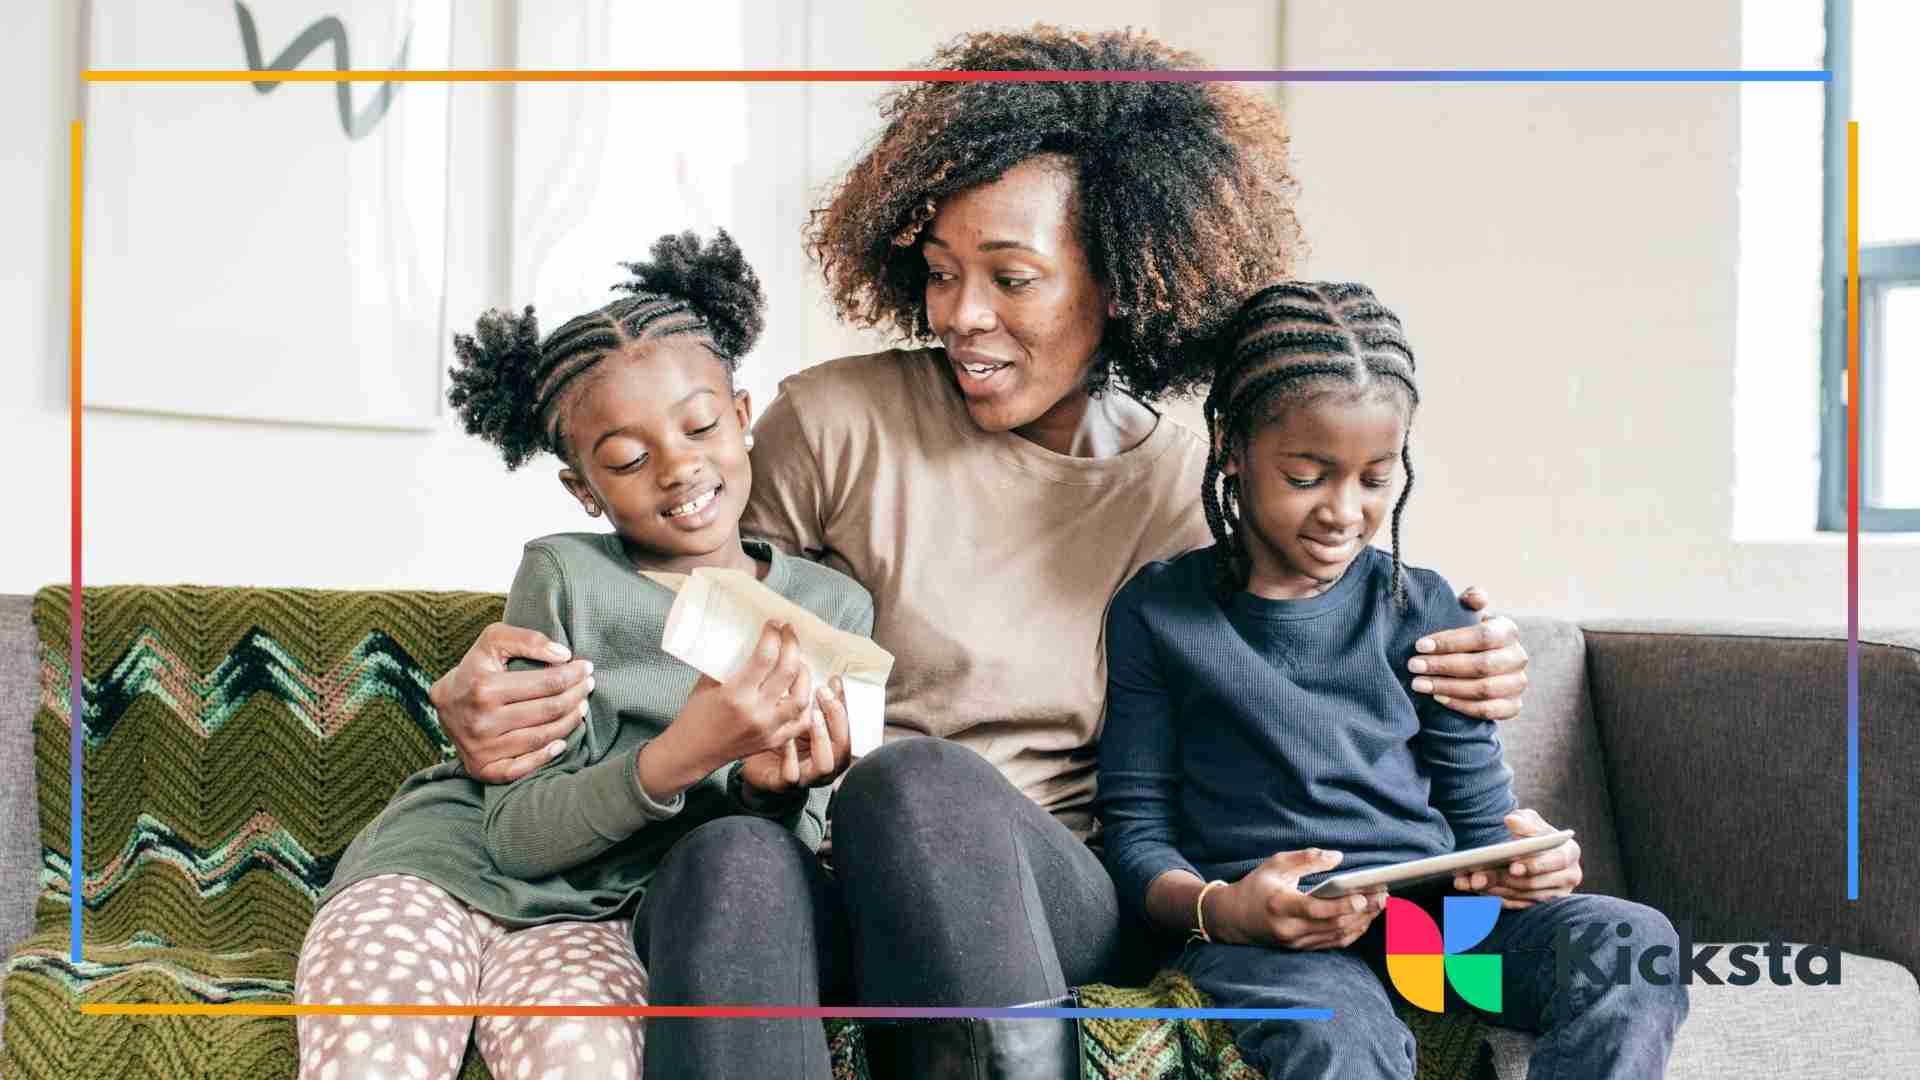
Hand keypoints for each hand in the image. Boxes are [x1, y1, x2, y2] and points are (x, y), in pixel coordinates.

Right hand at [430, 622, 592, 782]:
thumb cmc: (476, 668)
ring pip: (541, 738)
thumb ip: (527, 639)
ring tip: (580, 707)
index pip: (547, 683)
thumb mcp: (493, 640)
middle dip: (576, 695)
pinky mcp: (482, 768)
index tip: (586, 667)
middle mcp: (483, 721)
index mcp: (485, 688)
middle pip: (548, 710)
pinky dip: (545, 757)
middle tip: (588, 686)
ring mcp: (482, 748)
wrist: (444, 703)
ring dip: (569, 722)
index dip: (573, 675)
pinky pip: (521, 769)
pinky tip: (561, 743)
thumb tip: (563, 655)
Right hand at [641, 622, 817, 798]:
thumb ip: (728, 663)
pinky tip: (802, 690)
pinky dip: (806, 705)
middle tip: (789, 633)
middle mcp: (756, 712)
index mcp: (735, 694)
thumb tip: (746, 637)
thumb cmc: (695, 715)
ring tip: (799, 661)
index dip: (773, 635)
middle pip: (789, 671)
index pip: (765, 657)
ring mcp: (768, 729)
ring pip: (802, 697)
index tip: (774, 623)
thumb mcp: (707, 683)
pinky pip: (801, 722)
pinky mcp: (774, 741)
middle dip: (792, 645)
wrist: (691, 753)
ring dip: (805, 674)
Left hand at [737, 675, 854, 795]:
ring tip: (812, 715)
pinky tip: (784, 738)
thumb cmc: (785, 744)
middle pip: (844, 746)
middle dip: (836, 717)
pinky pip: (791, 775)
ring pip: (825, 765)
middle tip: (823, 694)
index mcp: (835, 750)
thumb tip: (836, 682)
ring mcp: (807, 778)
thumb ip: (823, 705)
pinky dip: (789, 756)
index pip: (853, 731)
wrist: (756, 768)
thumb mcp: (806, 720)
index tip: (834, 684)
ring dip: (821, 738)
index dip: (847, 707)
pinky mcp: (783, 785)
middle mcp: (826, 766)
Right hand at [1211, 850, 1386, 950]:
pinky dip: (1352, 932)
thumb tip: (1338, 857)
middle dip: (1363, 912)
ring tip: (1381, 906)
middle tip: (1384, 896)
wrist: (1232, 919)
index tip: (1365, 896)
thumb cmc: (1256, 887)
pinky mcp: (1301, 949)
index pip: (1316, 909)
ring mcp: (1296, 943)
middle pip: (1334, 925)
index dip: (1343, 905)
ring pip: (1337, 937)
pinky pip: (1333, 943)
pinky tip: (1365, 919)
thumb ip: (1306, 858)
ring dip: (1362, 923)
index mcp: (1281, 906)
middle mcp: (1289, 930)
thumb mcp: (1275, 864)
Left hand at [1407, 586, 1528, 720]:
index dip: (1450, 642)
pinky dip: (1461, 705)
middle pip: (1482, 665)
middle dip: (1443, 666)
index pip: (1483, 636)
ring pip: (1484, 689)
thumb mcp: (1466, 615)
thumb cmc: (1466, 636)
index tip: (1419, 645)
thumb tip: (1474, 597)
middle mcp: (1518, 657)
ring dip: (1447, 687)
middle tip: (1413, 666)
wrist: (1478, 665)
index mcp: (1508, 630)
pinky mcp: (1513, 706)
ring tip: (1419, 684)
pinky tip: (1438, 698)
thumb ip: (1469, 601)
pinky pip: (1488, 710)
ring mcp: (1518, 683)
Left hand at [1453, 809, 1582, 908]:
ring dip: (1495, 890)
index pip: (1556, 862)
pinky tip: (1475, 890)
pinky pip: (1516, 905)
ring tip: (1471, 882)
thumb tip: (1512, 820)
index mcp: (1569, 852)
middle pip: (1534, 883)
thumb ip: (1524, 820)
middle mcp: (1567, 876)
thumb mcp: (1530, 820)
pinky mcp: (1540, 904)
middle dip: (1504, 880)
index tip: (1513, 867)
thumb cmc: (1533, 831)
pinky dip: (1495, 898)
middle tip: (1478, 877)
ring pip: (1522, 896)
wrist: (1532, 848)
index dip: (1534, 866)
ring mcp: (1555, 893)